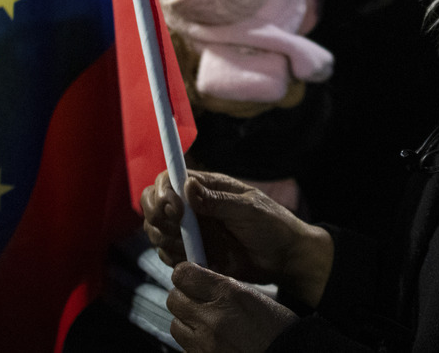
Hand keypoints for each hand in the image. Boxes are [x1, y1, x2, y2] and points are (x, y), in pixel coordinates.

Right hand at [141, 169, 332, 307]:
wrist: (284, 258)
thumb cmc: (272, 225)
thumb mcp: (248, 209)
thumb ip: (217, 201)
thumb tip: (187, 185)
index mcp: (206, 187)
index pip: (169, 179)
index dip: (163, 191)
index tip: (174, 208)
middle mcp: (192, 207)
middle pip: (154, 204)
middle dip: (156, 217)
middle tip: (178, 229)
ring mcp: (190, 231)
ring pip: (156, 230)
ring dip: (165, 238)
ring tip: (191, 247)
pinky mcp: (192, 253)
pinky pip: (168, 254)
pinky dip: (173, 257)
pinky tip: (194, 259)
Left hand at [166, 262, 297, 352]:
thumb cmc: (276, 328)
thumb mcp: (253, 296)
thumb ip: (224, 287)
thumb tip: (201, 281)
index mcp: (227, 294)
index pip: (183, 275)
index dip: (185, 274)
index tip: (192, 276)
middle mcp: (211, 317)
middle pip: (174, 299)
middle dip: (184, 297)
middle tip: (198, 299)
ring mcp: (205, 343)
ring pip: (176, 324)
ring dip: (186, 321)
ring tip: (204, 322)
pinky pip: (186, 346)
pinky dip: (194, 341)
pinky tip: (210, 340)